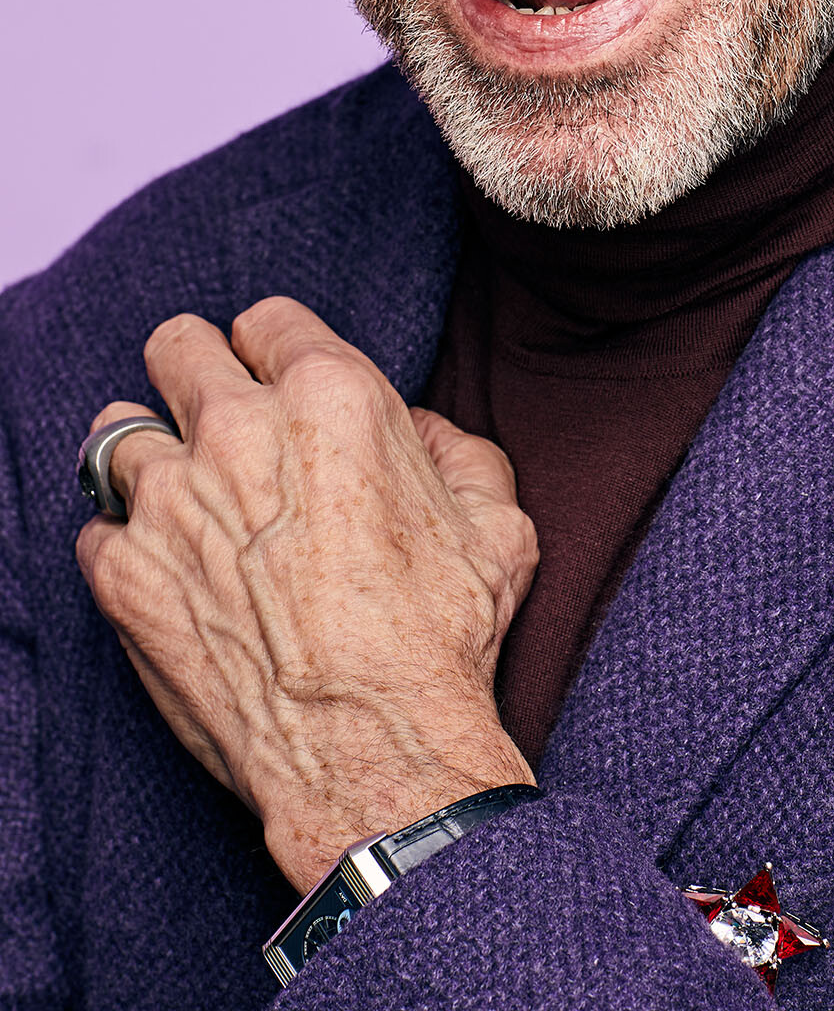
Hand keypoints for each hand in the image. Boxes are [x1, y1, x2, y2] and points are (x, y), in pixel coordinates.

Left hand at [75, 296, 538, 890]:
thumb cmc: (441, 641)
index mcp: (333, 398)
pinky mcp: (124, 576)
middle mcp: (240, 432)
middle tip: (215, 422)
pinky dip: (125, 546)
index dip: (274, 352)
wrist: (376, 754)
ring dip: (149, 457)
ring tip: (179, 497)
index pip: (267, 320)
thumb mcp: (497, 525)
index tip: (275, 385)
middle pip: (177, 346)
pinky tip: (166, 573)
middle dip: (196, 374)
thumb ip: (458, 452)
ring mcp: (170, 502)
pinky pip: (94, 531)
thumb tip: (419, 432)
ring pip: (116, 431)